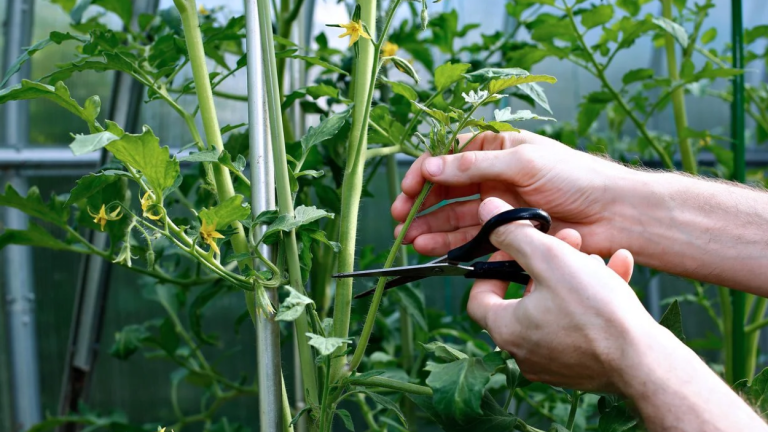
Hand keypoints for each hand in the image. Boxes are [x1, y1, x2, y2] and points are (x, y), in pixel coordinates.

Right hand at [391, 130, 638, 257]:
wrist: (614, 214)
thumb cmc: (575, 176)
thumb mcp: (523, 161)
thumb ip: (475, 166)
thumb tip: (433, 165)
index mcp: (497, 149)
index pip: (450, 157)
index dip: (426, 171)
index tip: (408, 188)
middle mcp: (493, 177)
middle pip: (446, 189)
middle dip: (421, 204)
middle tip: (399, 219)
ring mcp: (498, 206)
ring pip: (454, 216)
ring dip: (430, 227)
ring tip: (409, 239)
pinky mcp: (506, 234)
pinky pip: (471, 238)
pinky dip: (449, 243)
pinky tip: (430, 248)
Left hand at [471, 198, 656, 391]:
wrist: (645, 363)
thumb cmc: (594, 311)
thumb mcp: (551, 259)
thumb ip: (514, 234)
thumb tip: (486, 210)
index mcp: (506, 330)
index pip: (478, 298)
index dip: (492, 268)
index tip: (515, 250)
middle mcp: (524, 352)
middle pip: (523, 298)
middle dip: (546, 265)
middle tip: (566, 243)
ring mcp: (554, 364)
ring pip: (557, 308)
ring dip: (574, 277)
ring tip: (595, 257)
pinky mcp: (584, 368)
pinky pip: (581, 326)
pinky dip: (594, 300)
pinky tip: (619, 269)